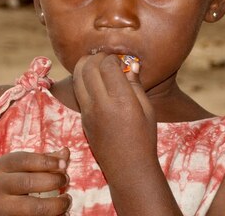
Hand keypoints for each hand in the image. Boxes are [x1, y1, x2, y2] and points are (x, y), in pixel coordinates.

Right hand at [0, 149, 70, 214]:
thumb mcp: (11, 168)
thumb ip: (38, 161)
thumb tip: (65, 153)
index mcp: (0, 168)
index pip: (26, 160)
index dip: (48, 162)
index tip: (64, 165)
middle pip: (29, 183)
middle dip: (54, 182)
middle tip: (66, 181)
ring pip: (33, 208)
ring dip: (56, 205)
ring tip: (66, 201)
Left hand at [72, 53, 156, 179]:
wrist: (128, 168)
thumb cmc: (144, 138)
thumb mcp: (147, 110)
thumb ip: (136, 85)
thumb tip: (130, 65)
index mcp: (121, 100)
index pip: (107, 65)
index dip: (113, 57)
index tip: (121, 60)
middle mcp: (101, 104)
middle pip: (88, 66)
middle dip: (97, 56)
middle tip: (107, 58)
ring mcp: (88, 112)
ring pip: (77, 76)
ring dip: (85, 65)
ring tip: (97, 65)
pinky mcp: (83, 118)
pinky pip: (78, 91)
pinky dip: (83, 79)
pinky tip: (96, 81)